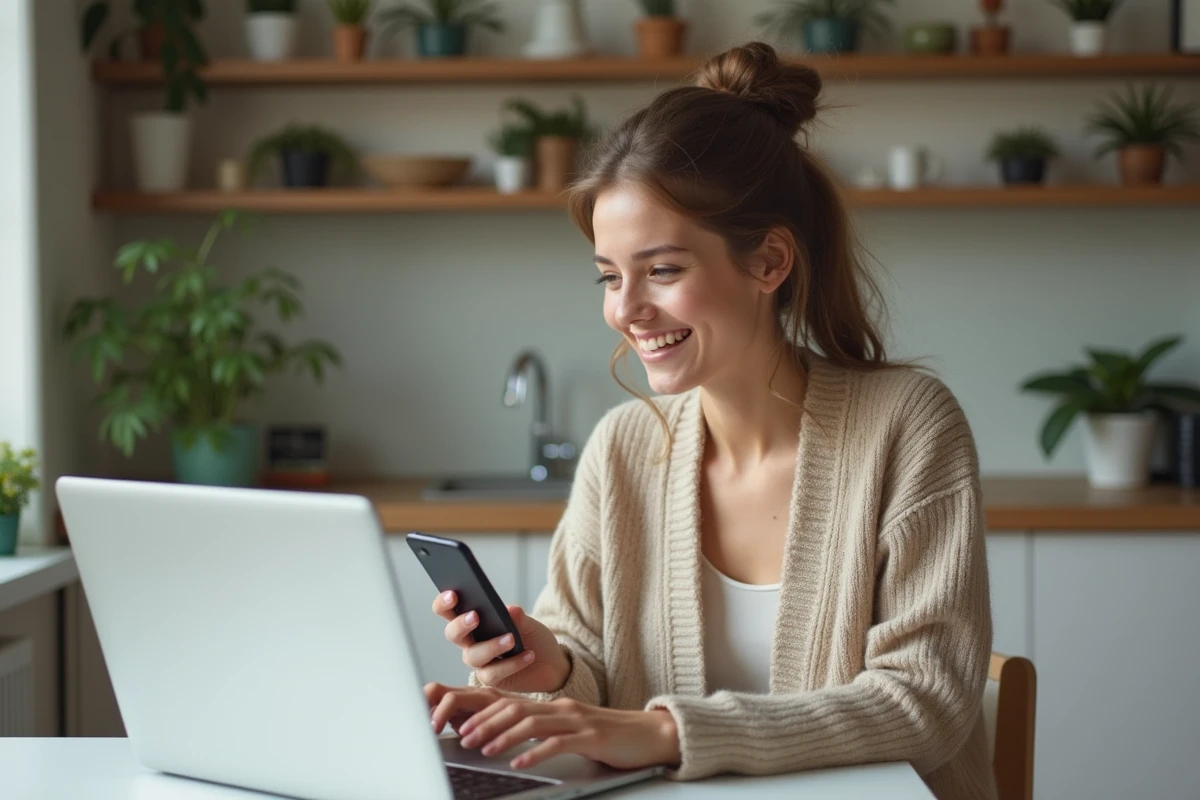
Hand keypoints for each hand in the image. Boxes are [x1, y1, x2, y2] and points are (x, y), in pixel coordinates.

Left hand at [424, 684, 680, 771]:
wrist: (650, 734)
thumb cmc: (610, 736)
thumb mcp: (573, 730)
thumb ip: (547, 732)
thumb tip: (516, 743)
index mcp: (555, 706)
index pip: (511, 704)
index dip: (484, 714)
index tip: (462, 726)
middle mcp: (563, 708)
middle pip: (515, 709)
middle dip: (485, 723)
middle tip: (463, 737)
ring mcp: (577, 721)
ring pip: (532, 723)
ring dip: (503, 736)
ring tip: (483, 748)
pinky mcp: (591, 737)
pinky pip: (558, 743)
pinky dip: (535, 752)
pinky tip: (520, 762)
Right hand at [432, 591, 569, 694]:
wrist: (551, 662)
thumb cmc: (533, 638)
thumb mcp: (528, 623)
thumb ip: (517, 616)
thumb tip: (508, 609)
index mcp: (473, 621)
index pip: (448, 611)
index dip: (444, 603)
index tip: (452, 594)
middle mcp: (470, 642)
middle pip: (452, 634)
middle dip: (460, 624)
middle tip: (475, 616)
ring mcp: (479, 662)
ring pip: (472, 655)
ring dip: (491, 646)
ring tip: (512, 639)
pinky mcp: (491, 679)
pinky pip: (493, 673)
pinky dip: (512, 663)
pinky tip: (528, 655)